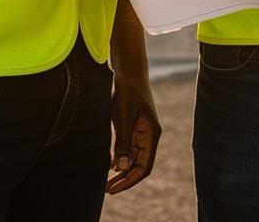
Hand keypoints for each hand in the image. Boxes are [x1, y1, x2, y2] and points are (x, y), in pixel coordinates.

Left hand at [107, 67, 160, 193]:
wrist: (128, 68)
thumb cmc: (127, 88)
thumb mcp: (122, 114)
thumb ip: (123, 140)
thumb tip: (122, 167)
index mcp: (151, 133)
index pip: (144, 166)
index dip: (130, 180)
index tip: (113, 188)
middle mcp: (149, 135)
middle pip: (139, 164)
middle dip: (124, 179)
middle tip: (107, 189)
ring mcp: (141, 131)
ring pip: (134, 157)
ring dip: (122, 170)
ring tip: (106, 181)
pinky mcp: (133, 126)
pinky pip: (129, 147)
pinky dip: (120, 158)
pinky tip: (109, 164)